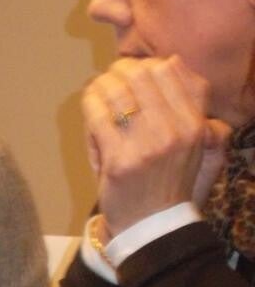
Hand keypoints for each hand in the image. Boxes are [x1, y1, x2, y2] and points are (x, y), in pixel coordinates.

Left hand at [82, 56, 227, 235]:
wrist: (153, 225)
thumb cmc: (168, 179)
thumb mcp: (198, 142)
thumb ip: (194, 103)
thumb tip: (175, 61)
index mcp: (195, 123)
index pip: (170, 69)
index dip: (144, 64)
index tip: (131, 75)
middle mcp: (175, 131)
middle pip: (140, 73)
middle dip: (118, 71)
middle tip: (109, 81)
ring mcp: (147, 145)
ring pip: (114, 89)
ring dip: (99, 86)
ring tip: (96, 93)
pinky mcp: (119, 160)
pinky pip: (96, 114)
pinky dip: (89, 105)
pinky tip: (90, 109)